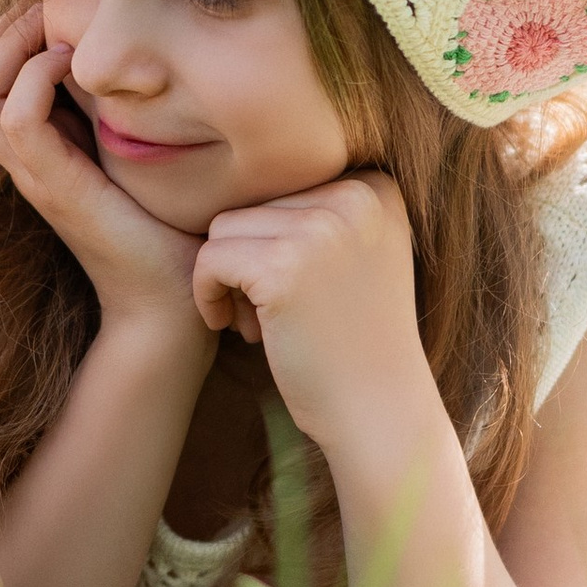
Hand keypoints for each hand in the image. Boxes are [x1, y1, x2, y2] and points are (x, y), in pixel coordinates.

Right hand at [0, 0, 209, 345]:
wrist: (172, 304)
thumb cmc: (168, 230)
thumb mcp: (140, 153)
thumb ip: (127, 111)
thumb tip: (150, 57)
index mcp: (38, 149)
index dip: (10, 31)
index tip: (58, 7)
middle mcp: (24, 160)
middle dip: (4, 28)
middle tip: (52, 5)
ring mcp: (33, 173)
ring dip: (11, 46)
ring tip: (59, 30)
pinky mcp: (55, 186)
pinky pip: (16, 117)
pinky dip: (36, 77)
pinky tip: (76, 64)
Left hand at [192, 171, 428, 450]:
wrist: (379, 412)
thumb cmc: (354, 340)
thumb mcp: (358, 255)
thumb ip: (316, 209)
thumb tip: (228, 173)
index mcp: (375, 188)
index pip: (285, 186)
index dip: (274, 239)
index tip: (292, 288)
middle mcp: (354, 197)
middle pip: (252, 204)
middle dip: (249, 259)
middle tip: (270, 314)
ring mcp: (320, 229)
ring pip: (223, 228)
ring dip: (228, 278)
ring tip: (258, 323)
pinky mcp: (282, 268)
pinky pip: (208, 259)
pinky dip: (208, 295)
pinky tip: (238, 330)